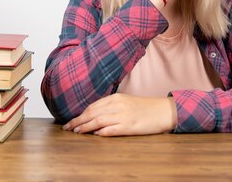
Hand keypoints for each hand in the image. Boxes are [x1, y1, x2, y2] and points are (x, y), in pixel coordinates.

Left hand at [62, 93, 177, 136]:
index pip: (93, 106)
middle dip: (78, 120)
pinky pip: (111, 129)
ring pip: (98, 121)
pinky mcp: (130, 126)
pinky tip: (94, 135)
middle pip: (93, 113)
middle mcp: (118, 105)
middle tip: (67, 127)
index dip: (81, 114)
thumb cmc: (145, 108)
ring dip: (85, 127)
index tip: (72, 120)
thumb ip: (112, 106)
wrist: (164, 111)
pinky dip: (101, 132)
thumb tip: (96, 116)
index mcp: (116, 97)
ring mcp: (123, 115)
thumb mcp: (126, 102)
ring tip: (76, 131)